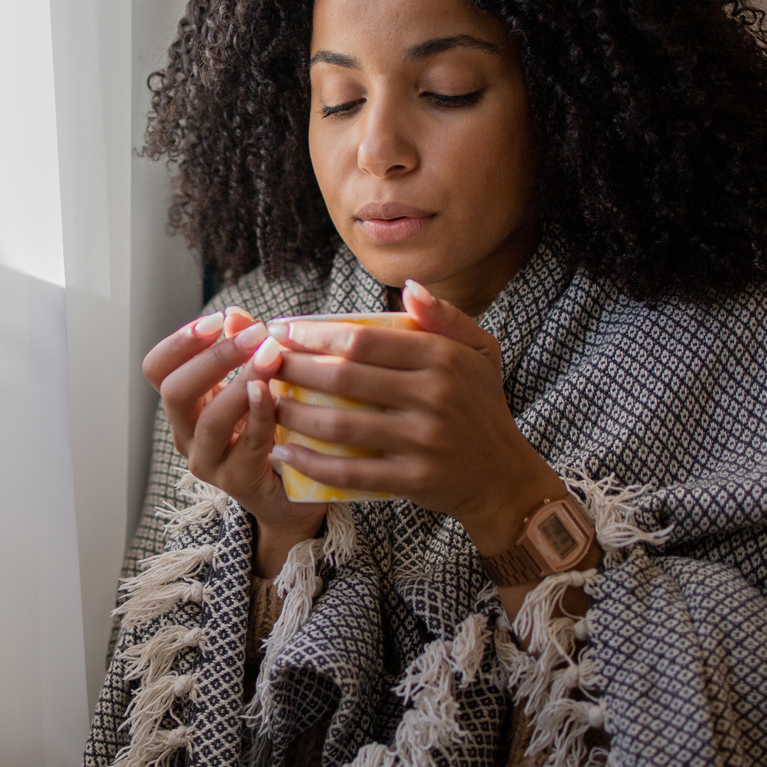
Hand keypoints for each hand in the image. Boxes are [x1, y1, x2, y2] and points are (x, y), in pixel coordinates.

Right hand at [143, 309, 326, 575]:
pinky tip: (274, 392)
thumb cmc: (271, 430)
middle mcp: (186, 434)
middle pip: (174, 392)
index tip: (215, 320)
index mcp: (184, 406)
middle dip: (214, 358)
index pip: (157, 369)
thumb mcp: (255, 383)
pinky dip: (261, 414)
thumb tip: (235, 315)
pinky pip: (248, 444)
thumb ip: (243, 350)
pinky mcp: (238, 482)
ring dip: (240, 382)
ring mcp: (208, 462)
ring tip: (271, 355)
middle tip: (255, 334)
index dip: (180, 342)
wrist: (290, 492)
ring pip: (210, 421)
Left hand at [267, 279, 571, 561]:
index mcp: (443, 359)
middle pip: (344, 378)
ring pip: (341, 424)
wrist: (504, 478)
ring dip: (294, 415)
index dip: (315, 335)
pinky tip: (282, 453)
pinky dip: (311, 463)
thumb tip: (408, 287)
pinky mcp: (414, 479)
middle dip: (294, 370)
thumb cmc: (483, 407)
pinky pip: (350, 472)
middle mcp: (434, 396)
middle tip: (262, 366)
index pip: (364, 341)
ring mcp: (423, 440)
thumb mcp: (481, 352)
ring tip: (267, 406)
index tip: (282, 332)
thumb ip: (446, 318)